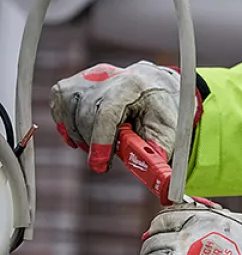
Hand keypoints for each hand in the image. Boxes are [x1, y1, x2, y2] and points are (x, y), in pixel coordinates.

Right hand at [51, 61, 197, 172]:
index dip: (101, 141)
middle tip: (104, 159)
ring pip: (69, 111)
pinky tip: (83, 134)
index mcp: (133, 87)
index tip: (100, 165)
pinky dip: (67, 123)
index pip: (107, 112)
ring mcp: (88, 77)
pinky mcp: (74, 82)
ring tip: (99, 145)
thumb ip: (158, 152)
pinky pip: (60, 104)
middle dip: (94, 143)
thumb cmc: (161, 111)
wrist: (153, 85)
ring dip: (80, 135)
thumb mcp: (168, 131)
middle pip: (86, 114)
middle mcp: (107, 78)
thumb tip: (157, 177)